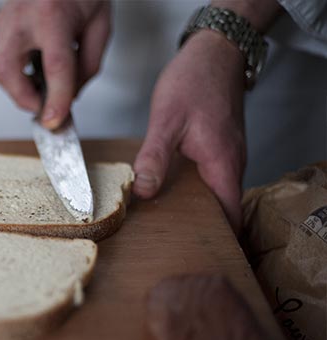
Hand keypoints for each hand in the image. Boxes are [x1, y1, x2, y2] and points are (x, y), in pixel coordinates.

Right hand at [0, 0, 110, 128]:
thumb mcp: (98, 25)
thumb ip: (88, 66)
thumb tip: (72, 96)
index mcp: (52, 14)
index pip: (55, 66)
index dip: (56, 100)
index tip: (57, 120)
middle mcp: (21, 17)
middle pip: (8, 72)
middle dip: (25, 99)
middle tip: (46, 106)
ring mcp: (3, 22)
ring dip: (20, 88)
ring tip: (43, 87)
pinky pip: (0, 62)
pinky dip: (16, 75)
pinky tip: (34, 70)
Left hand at [133, 30, 246, 233]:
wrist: (213, 52)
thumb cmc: (194, 80)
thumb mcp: (167, 120)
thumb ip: (154, 157)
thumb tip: (142, 191)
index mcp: (222, 163)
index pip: (228, 214)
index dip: (215, 237)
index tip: (193, 251)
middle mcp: (230, 164)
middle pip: (222, 209)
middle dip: (200, 227)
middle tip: (168, 242)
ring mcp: (226, 156)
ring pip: (215, 194)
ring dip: (194, 208)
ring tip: (164, 223)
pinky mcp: (218, 149)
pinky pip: (210, 179)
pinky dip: (193, 190)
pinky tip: (169, 191)